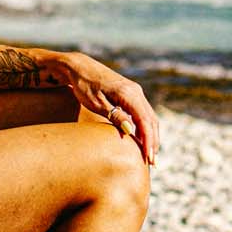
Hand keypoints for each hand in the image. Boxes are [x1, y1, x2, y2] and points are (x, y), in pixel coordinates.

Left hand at [42, 51, 159, 164]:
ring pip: (150, 117)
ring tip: (150, 156)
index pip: (144, 121)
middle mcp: (136, 92)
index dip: (148, 141)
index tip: (148, 158)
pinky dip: (146, 128)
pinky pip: (143, 114)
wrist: (79, 67)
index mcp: (129, 93)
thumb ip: (115, 116)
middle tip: (151, 164)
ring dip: (152, 136)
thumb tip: (131, 131)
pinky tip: (143, 140)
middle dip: (153, 142)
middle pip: (151, 121)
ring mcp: (135, 92)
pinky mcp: (131, 95)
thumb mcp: (97, 103)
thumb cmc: (84, 86)